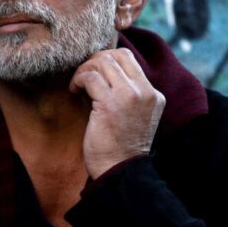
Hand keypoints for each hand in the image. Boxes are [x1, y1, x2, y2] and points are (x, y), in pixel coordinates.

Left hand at [69, 48, 165, 178]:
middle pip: (116, 55)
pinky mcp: (110, 104)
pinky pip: (90, 77)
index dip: (106, 60)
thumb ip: (126, 93)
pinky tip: (74, 91)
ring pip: (103, 62)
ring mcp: (129, 96)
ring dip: (85, 70)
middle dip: (94, 61)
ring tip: (78, 85)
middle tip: (83, 76)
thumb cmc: (120, 146)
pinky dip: (78, 80)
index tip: (94, 73)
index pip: (129, 59)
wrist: (120, 171)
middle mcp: (145, 92)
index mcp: (153, 94)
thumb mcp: (133, 115)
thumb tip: (100, 70)